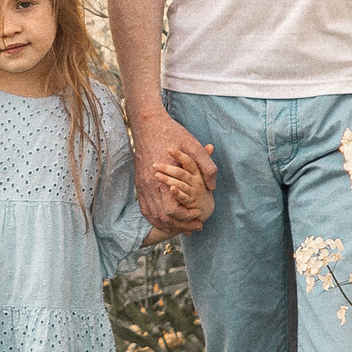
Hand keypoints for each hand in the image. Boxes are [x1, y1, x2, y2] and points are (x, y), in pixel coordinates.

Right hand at [131, 106, 211, 232]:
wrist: (147, 123)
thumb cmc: (172, 133)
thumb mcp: (193, 146)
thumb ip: (206, 166)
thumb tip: (213, 186)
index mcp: (162, 177)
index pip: (171, 209)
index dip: (185, 217)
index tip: (198, 214)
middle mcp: (149, 184)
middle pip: (162, 216)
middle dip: (179, 225)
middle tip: (195, 228)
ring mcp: (142, 185)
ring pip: (152, 214)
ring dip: (167, 224)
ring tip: (183, 228)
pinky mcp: (139, 183)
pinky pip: (145, 208)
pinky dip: (155, 217)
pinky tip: (166, 220)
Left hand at [155, 146, 211, 213]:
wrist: (205, 206)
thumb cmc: (199, 185)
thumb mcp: (200, 171)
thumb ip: (202, 158)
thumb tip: (210, 145)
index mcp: (197, 172)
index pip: (189, 162)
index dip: (180, 155)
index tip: (169, 149)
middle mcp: (197, 181)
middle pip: (182, 173)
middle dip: (168, 168)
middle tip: (155, 164)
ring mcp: (194, 192)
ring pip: (181, 184)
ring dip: (168, 180)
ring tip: (157, 175)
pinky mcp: (191, 203)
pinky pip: (183, 197)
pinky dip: (177, 193)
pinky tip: (170, 189)